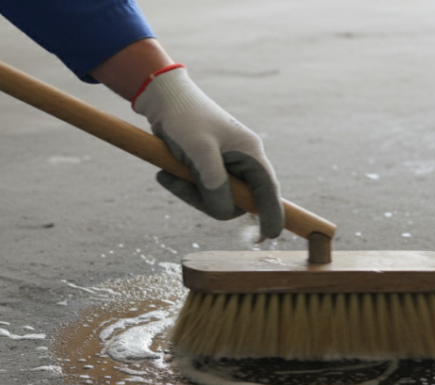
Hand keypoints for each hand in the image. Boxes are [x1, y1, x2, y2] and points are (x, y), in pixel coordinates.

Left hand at [134, 66, 283, 239]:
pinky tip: (165, 174)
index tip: (270, 236)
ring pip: (216, 197)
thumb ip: (215, 183)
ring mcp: (225, 164)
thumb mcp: (199, 151)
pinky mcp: (208, 166)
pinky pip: (201, 190)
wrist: (163, 99)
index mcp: (249, 152)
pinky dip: (184, 187)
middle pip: (237, 200)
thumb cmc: (185, 118)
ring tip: (167, 175)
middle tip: (182, 186)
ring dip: (191, 192)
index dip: (271, 213)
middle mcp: (242, 160)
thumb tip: (224, 211)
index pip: (267, 190)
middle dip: (209, 201)